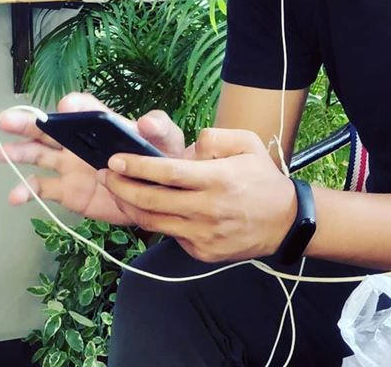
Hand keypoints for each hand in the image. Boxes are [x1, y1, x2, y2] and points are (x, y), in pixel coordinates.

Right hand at [0, 93, 187, 224]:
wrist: (161, 194)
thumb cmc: (163, 157)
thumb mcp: (167, 139)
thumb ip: (159, 127)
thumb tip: (147, 120)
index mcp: (104, 124)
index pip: (85, 109)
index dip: (75, 106)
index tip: (66, 107)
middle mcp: (82, 141)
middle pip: (50, 129)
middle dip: (28, 123)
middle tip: (8, 120)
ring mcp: (71, 165)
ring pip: (39, 155)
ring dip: (19, 152)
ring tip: (3, 153)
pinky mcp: (68, 191)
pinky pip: (42, 188)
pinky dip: (26, 190)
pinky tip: (15, 195)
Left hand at [101, 128, 297, 261]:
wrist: (284, 221)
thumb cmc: (263, 177)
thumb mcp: (248, 143)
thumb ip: (215, 137)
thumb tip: (188, 147)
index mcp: (218, 179)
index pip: (168, 173)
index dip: (137, 167)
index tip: (115, 160)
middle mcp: (207, 209)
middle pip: (152, 201)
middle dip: (122, 187)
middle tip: (106, 175)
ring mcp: (203, 235)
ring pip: (154, 223)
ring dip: (130, 206)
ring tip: (118, 190)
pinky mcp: (201, 252)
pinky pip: (170, 235)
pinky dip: (156, 221)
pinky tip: (149, 208)